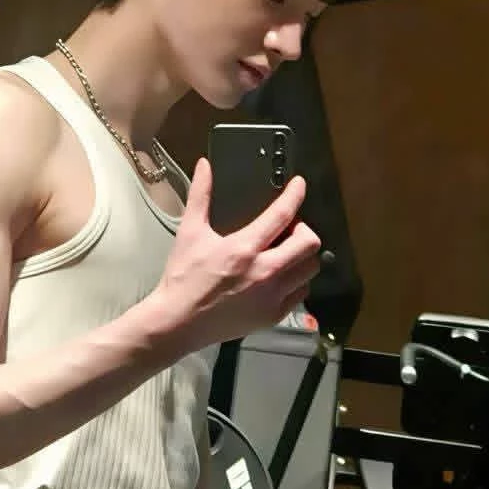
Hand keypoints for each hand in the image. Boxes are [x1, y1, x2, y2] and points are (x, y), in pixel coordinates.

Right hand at [155, 157, 320, 348]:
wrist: (178, 322)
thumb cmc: (183, 278)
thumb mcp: (190, 232)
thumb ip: (200, 195)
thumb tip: (204, 166)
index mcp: (243, 249)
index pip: (282, 214)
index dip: (295, 194)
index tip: (299, 186)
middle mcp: (263, 273)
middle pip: (309, 243)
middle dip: (304, 229)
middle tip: (288, 229)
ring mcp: (271, 297)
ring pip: (310, 269)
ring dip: (302, 255)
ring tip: (285, 252)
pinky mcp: (273, 315)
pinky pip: (301, 293)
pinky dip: (296, 281)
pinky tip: (279, 276)